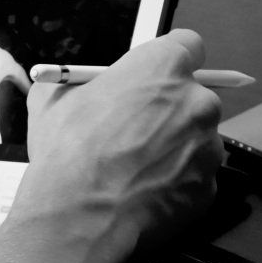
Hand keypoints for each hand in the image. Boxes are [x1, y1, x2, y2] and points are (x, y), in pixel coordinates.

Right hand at [15, 30, 223, 256]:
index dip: (168, 60)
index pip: (189, 45)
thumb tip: (78, 87)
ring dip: (173, 149)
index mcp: (162, 68)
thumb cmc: (66, 152)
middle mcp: (197, 102)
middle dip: (170, 110)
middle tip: (135, 130)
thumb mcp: (52, 101)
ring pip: (195, 140)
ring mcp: (208, 148)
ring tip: (132, 171)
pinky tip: (140, 194)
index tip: (152, 76)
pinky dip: (173, 184)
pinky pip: (193, 179)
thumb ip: (77, 83)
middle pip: (194, 97)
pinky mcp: (209, 188)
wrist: (79, 217)